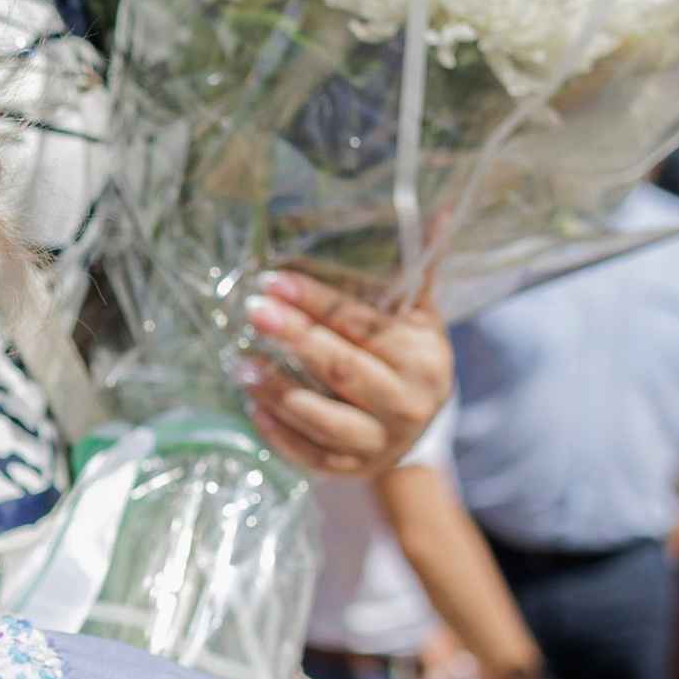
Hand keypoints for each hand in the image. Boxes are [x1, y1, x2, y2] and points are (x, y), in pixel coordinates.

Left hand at [242, 271, 449, 480]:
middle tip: (253, 312)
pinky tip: (253, 409)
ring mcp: (379, 442)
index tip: (276, 280)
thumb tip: (438, 210)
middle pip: (339, 367)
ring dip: (276, 390)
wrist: (419, 433)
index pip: (361, 325)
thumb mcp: (420, 318)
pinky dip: (279, 435)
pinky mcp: (352, 469)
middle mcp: (405, 403)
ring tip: (241, 364)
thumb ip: (416, 271)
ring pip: (321, 417)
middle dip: (293, 338)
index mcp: (421, 358)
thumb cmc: (410, 361)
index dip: (317, 302)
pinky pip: (310, 454)